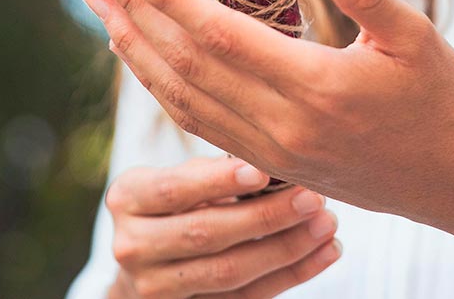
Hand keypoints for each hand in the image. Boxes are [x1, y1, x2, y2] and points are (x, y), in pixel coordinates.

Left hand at [84, 0, 453, 297]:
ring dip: (136, 51)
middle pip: (185, 63)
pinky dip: (163, 88)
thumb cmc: (443, 101)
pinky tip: (146, 61)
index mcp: (315, 87)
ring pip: (183, 98)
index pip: (217, 34)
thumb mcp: (418, 39)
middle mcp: (281, 125)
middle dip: (132, 12)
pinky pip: (200, 124)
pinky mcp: (269, 164)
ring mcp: (270, 151)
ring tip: (102, 11)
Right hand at [105, 156, 340, 298]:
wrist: (147, 263)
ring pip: (229, 272)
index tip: (263, 170)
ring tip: (326, 224)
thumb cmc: (175, 204)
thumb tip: (270, 166)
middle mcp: (132, 246)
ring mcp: (156, 289)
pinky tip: (324, 252)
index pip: (173, 190)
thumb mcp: (178, 178)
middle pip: (205, 234)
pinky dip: (291, 275)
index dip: (218, 181)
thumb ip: (213, 172)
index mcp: (127, 199)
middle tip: (312, 198)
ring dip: (286, 249)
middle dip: (265, 217)